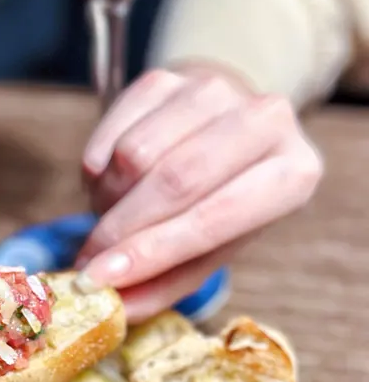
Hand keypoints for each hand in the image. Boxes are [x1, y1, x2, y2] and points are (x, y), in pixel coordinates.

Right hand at [76, 66, 322, 320]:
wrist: (224, 130)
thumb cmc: (222, 202)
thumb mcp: (211, 252)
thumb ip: (166, 282)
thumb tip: (117, 306)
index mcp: (294, 173)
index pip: (213, 217)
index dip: (152, 251)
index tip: (101, 279)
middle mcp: (265, 120)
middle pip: (174, 179)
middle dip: (121, 229)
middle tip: (88, 262)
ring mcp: (214, 89)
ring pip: (135, 152)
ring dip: (110, 198)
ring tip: (116, 216)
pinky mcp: (168, 75)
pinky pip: (112, 129)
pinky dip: (99, 169)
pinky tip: (112, 184)